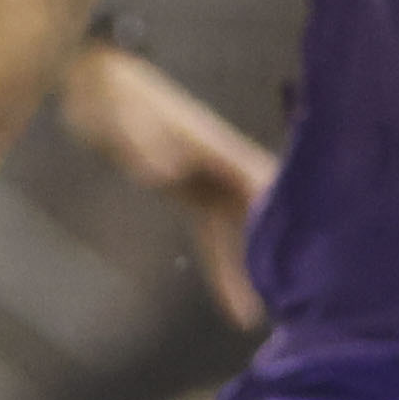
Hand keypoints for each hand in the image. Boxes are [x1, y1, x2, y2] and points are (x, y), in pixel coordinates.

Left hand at [55, 39, 276, 328]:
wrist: (94, 80)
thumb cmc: (113, 93)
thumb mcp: (124, 114)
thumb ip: (144, 142)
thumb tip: (166, 172)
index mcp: (217, 147)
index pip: (263, 184)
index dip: (284, 216)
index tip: (304, 252)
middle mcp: (222, 164)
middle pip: (263, 214)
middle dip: (280, 253)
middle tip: (295, 301)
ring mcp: (208, 176)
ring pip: (242, 231)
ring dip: (253, 270)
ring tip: (260, 319)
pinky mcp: (190, 189)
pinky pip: (217, 235)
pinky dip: (226, 267)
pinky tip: (236, 305)